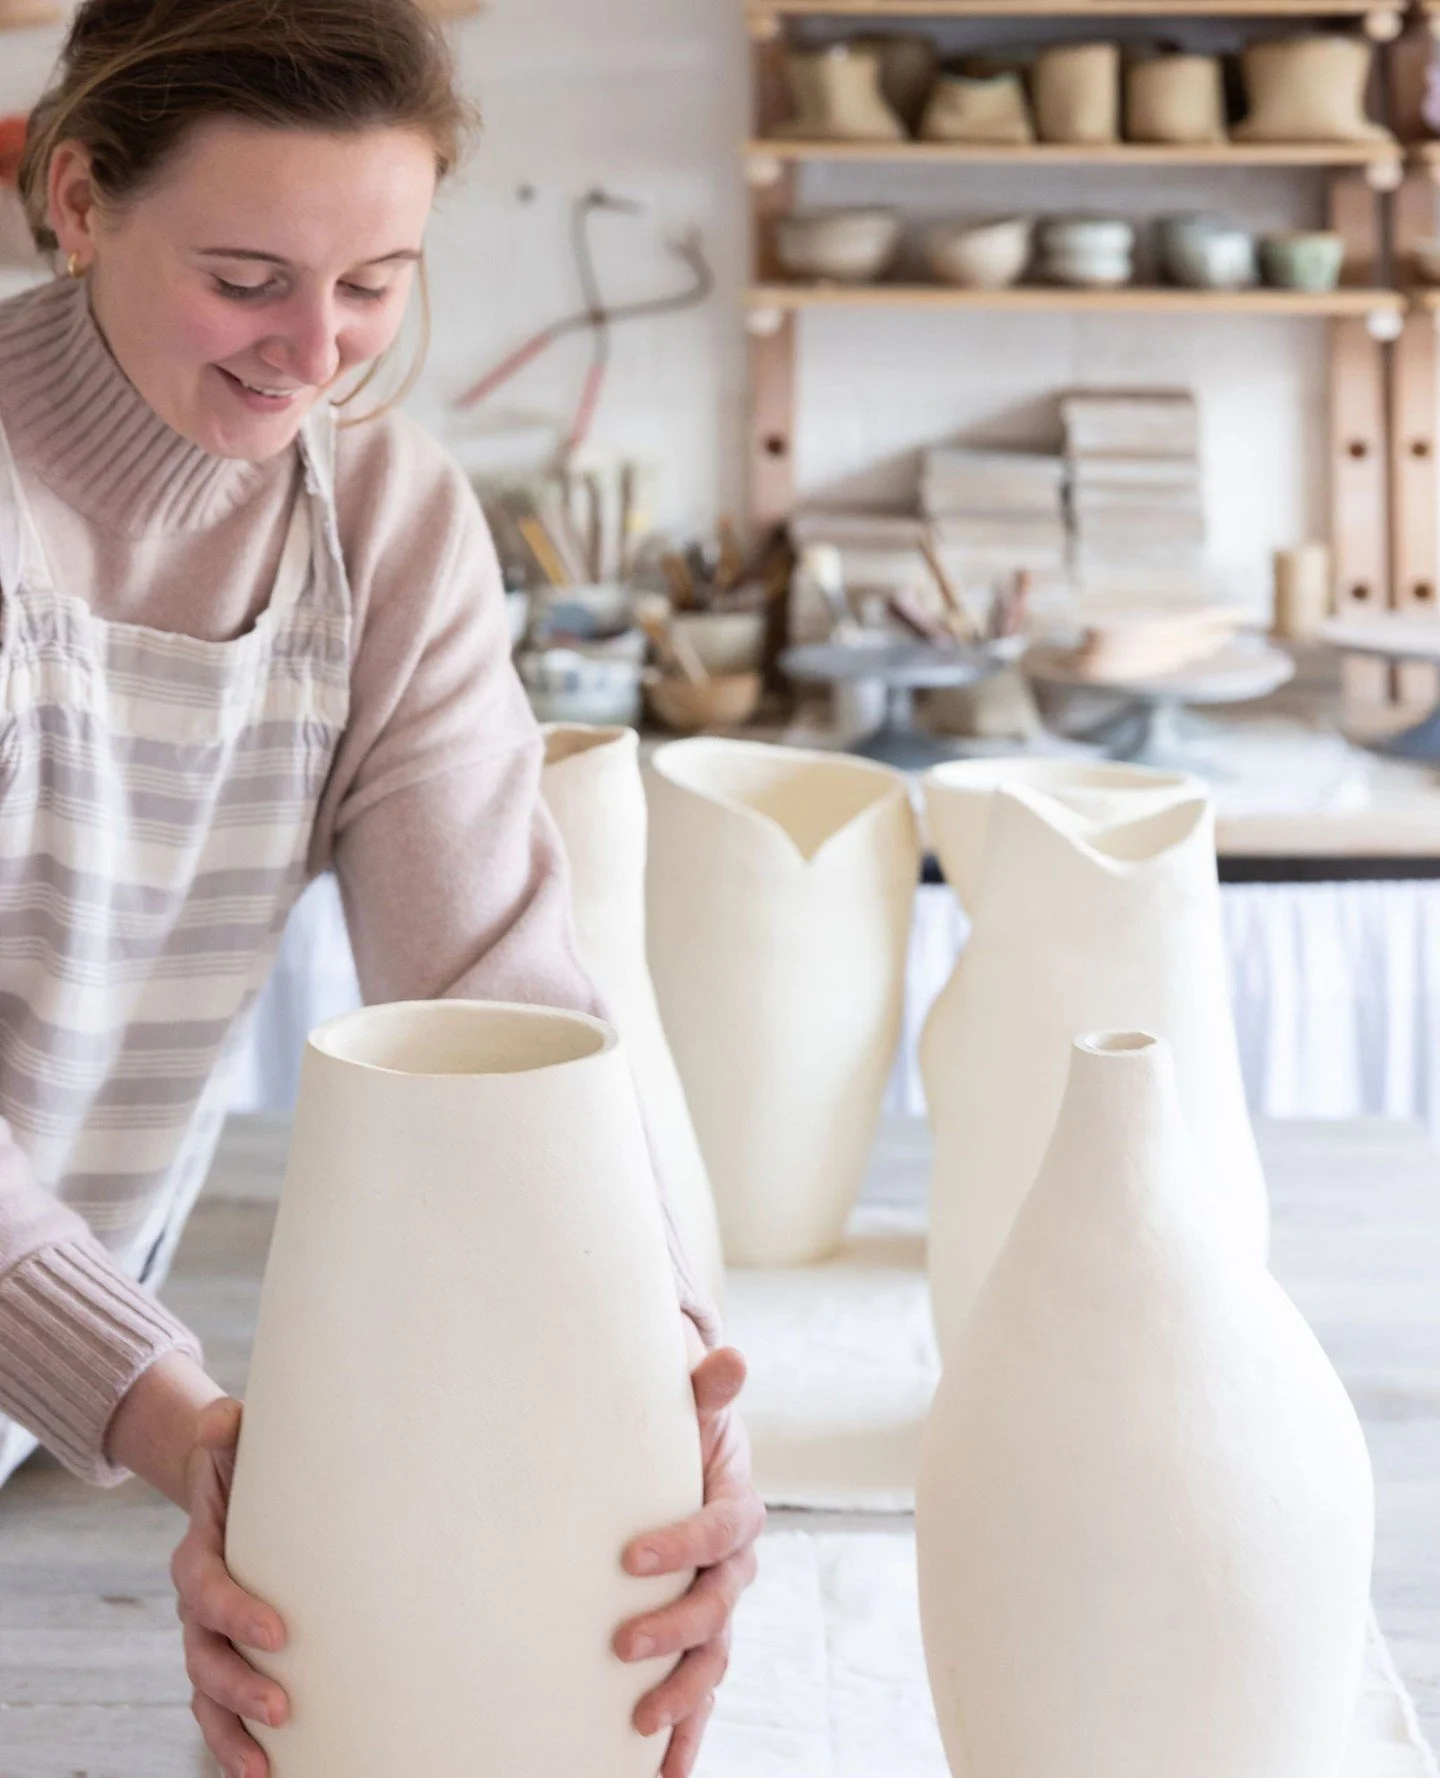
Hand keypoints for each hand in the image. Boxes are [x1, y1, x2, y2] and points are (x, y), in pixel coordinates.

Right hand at [169, 1398, 289, 1777]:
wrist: (231, 1489)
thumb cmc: (244, 1465)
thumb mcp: (233, 1442)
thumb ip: (226, 1430)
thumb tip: (223, 1418)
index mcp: (199, 1553)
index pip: (209, 1591)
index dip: (237, 1613)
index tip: (280, 1635)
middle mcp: (197, 1604)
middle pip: (204, 1657)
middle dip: (239, 1687)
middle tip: (282, 1708)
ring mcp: (209, 1636)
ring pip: (207, 1694)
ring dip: (231, 1732)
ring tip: (266, 1766)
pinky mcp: (230, 1654)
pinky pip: (220, 1707)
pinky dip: (235, 1741)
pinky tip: (270, 1771)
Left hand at [615, 1346, 765, 1777]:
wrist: (689, 1462)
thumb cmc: (684, 1435)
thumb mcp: (694, 1409)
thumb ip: (707, 1389)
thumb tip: (729, 1353)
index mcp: (736, 1510)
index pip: (721, 1530)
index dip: (684, 1541)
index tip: (630, 1556)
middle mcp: (734, 1567)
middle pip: (719, 1607)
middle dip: (675, 1631)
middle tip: (621, 1644)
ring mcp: (718, 1607)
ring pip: (715, 1659)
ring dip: (684, 1694)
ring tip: (641, 1723)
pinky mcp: (697, 1639)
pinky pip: (701, 1692)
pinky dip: (687, 1734)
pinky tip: (662, 1772)